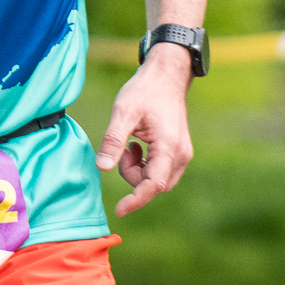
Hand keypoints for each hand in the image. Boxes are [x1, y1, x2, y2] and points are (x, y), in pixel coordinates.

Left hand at [95, 45, 194, 215]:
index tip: (119, 209)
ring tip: (129, 144)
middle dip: (133, 175)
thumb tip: (102, 168)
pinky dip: (144, 165)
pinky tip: (137, 145)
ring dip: (138, 170)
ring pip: (157, 180)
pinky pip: (160, 171)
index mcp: (169, 146)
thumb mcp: (123, 111)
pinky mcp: (178, 152)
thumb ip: (113, 140)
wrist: (166, 75)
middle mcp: (181, 154)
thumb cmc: (145, 90)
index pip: (154, 185)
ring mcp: (182, 154)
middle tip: (123, 149)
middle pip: (154, 185)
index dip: (136, 200)